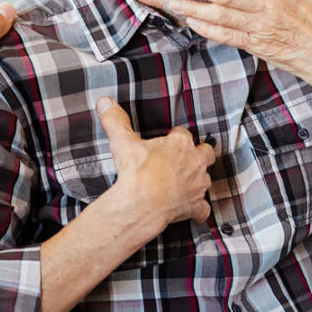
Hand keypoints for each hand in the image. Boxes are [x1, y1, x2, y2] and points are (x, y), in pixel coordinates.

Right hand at [96, 96, 214, 232]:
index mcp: (180, 144)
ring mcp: (197, 185)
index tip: (167, 139)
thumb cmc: (137, 172)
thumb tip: (105, 102)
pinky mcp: (195, 205)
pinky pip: (203, 208)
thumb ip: (116, 121)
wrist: (142, 203)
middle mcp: (194, 162)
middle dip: (198, 154)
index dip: (175, 136)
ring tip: (184, 182)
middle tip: (184, 158)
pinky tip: (190, 209)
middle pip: (206, 153)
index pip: (183, 133)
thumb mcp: (123, 142)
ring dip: (197, 181)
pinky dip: (197, 209)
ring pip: (206, 180)